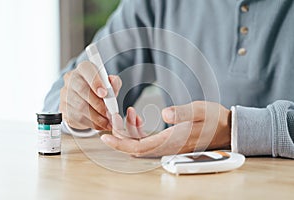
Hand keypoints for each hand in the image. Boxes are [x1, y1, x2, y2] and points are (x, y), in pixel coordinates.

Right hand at [59, 61, 121, 130]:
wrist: (86, 100)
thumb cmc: (99, 90)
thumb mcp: (109, 84)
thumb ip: (114, 83)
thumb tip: (113, 81)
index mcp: (84, 69)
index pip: (87, 70)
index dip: (95, 82)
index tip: (104, 94)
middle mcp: (71, 79)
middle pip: (82, 90)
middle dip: (98, 104)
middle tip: (110, 113)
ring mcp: (65, 94)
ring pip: (80, 107)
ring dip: (96, 117)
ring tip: (108, 122)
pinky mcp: (63, 110)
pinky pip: (77, 118)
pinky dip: (91, 124)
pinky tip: (100, 125)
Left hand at [101, 101, 230, 156]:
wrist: (225, 129)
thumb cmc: (213, 119)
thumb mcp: (200, 111)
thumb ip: (182, 113)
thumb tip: (165, 114)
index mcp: (171, 141)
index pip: (139, 146)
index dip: (120, 143)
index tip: (105, 137)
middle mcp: (167, 146)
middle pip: (135, 147)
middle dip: (120, 136)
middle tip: (112, 119)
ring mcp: (167, 145)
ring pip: (139, 143)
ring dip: (129, 131)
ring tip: (129, 113)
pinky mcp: (168, 141)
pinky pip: (147, 140)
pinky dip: (138, 130)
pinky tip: (137, 118)